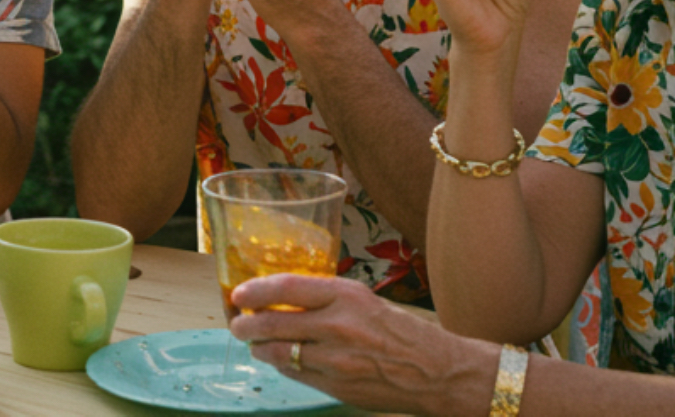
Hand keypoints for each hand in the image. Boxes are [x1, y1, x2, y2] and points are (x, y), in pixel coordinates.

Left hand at [230, 274, 497, 415]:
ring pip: (277, 353)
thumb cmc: (398, 332)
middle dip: (245, 325)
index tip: (238, 294)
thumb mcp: (363, 300)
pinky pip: (295, 374)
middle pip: (272, 323)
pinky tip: (283, 360)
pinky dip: (283, 366)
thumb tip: (278, 298)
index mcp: (346, 297)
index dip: (255, 291)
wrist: (436, 372)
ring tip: (257, 343)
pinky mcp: (336, 387)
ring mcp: (336, 360)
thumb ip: (323, 298)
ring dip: (260, 348)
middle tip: (237, 324)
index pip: (286, 287)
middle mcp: (338, 326)